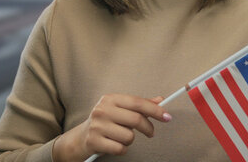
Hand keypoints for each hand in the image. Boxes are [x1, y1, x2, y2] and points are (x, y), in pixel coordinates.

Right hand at [52, 94, 171, 160]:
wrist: (80, 138)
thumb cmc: (105, 122)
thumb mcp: (120, 110)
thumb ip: (139, 105)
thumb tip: (160, 100)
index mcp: (110, 99)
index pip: (137, 102)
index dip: (155, 110)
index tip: (167, 116)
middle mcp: (102, 110)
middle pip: (136, 119)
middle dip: (148, 128)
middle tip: (150, 133)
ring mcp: (97, 126)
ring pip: (129, 136)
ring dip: (130, 140)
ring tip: (121, 137)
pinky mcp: (94, 141)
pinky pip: (120, 148)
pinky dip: (122, 149)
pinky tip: (114, 144)